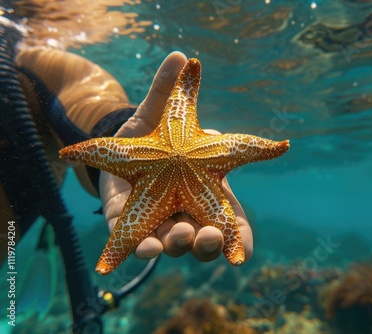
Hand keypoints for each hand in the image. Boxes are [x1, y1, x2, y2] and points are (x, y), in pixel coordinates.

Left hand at [99, 51, 252, 262]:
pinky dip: (144, 250)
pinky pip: (139, 244)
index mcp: (204, 189)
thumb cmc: (148, 137)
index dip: (239, 239)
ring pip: (174, 245)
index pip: (228, 221)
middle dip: (208, 243)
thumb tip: (181, 56)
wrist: (112, 148)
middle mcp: (186, 210)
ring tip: (180, 236)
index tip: (243, 252)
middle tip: (208, 234)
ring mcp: (159, 221)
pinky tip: (145, 248)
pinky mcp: (131, 226)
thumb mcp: (157, 114)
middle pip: (204, 239)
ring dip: (180, 244)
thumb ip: (168, 91)